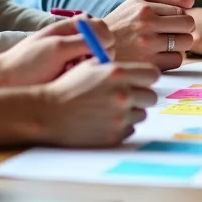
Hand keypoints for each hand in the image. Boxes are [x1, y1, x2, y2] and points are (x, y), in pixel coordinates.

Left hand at [0, 17, 113, 86]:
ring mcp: (70, 57)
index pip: (100, 26)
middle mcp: (71, 40)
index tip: (100, 53)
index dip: (105, 39)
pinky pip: (85, 72)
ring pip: (94, 59)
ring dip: (89, 66)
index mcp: (68, 28)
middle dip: (98, 55)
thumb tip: (109, 41)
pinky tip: (69, 82)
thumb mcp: (58, 48)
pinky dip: (82, 75)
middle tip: (84, 66)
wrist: (5, 82)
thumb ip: (85, 41)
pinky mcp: (67, 72)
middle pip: (100, 43)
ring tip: (73, 74)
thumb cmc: (29, 63)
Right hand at [34, 61, 160, 146]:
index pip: (153, 75)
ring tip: (110, 108)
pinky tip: (104, 120)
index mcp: (118, 74)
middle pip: (151, 97)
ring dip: (130, 112)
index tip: (139, 80)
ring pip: (141, 114)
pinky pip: (130, 129)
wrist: (48, 113)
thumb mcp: (90, 65)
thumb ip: (117, 66)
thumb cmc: (68, 86)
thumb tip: (139, 69)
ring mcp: (119, 117)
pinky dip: (121, 126)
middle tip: (126, 96)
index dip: (146, 77)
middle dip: (140, 95)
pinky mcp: (115, 135)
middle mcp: (123, 95)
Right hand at [105, 0, 195, 70]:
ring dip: (179, 44)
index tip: (167, 22)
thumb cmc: (122, 22)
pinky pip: (178, 60)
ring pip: (186, 42)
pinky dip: (172, 59)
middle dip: (183, 29)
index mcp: (144, 7)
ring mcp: (148, 45)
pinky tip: (159, 56)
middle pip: (188, 25)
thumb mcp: (138, 0)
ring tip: (164, 44)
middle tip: (170, 33)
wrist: (97, 48)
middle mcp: (146, 24)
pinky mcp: (149, 64)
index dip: (178, 17)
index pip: (182, 10)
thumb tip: (191, 2)